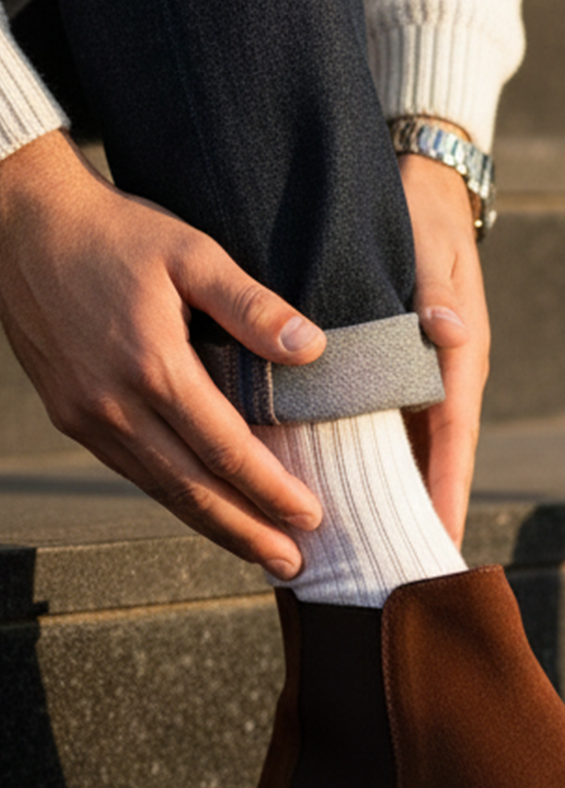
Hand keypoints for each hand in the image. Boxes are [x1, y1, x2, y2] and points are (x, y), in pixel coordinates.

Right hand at [0, 131, 327, 575]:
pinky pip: (131, 468)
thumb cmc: (115, 233)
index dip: (270, 490)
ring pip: (158, 487)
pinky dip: (172, 496)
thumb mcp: (192, 253)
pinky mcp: (70, 413)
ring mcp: (86, 415)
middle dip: (246, 531)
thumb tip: (311, 349)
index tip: (311, 516)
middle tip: (293, 562)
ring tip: (259, 548)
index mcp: (152, 366)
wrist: (25, 225)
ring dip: (211, 525)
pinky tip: (203, 507)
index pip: (226, 448)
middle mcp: (114, 403)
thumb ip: (252, 305)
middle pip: (191, 488)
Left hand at [398, 150, 488, 544]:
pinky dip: (373, 455)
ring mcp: (424, 373)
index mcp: (460, 356)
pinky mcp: (402, 365)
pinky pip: (387, 420)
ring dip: (395, 490)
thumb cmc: (421, 216)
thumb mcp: (429, 249)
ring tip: (370, 544)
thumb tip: (446, 332)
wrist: (419, 182)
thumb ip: (434, 291)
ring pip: (411, 444)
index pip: (454, 438)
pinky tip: (344, 484)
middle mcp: (445, 374)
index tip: (438, 539)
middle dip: (422, 511)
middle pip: (435, 457)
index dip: (446, 490)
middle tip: (402, 567)